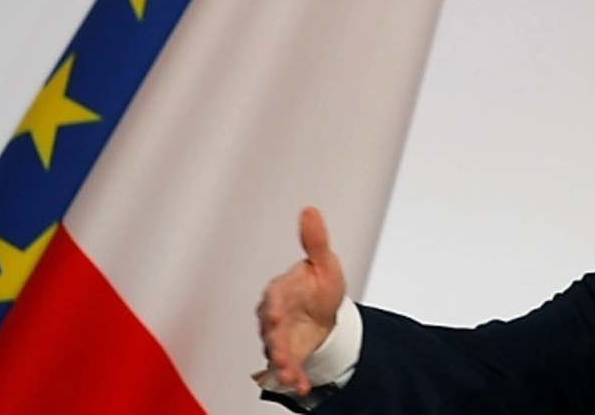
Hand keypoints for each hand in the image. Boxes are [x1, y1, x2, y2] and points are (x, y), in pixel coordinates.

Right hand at [257, 207, 345, 395]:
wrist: (325, 313)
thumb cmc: (318, 286)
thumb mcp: (324, 262)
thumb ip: (316, 241)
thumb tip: (311, 211)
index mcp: (282, 289)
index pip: (274, 295)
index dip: (273, 304)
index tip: (273, 312)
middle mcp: (276, 314)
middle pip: (270, 327)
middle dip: (273, 339)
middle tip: (278, 349)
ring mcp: (280, 336)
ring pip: (275, 349)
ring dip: (280, 361)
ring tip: (288, 372)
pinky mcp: (289, 353)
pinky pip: (288, 366)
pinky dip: (293, 376)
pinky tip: (300, 384)